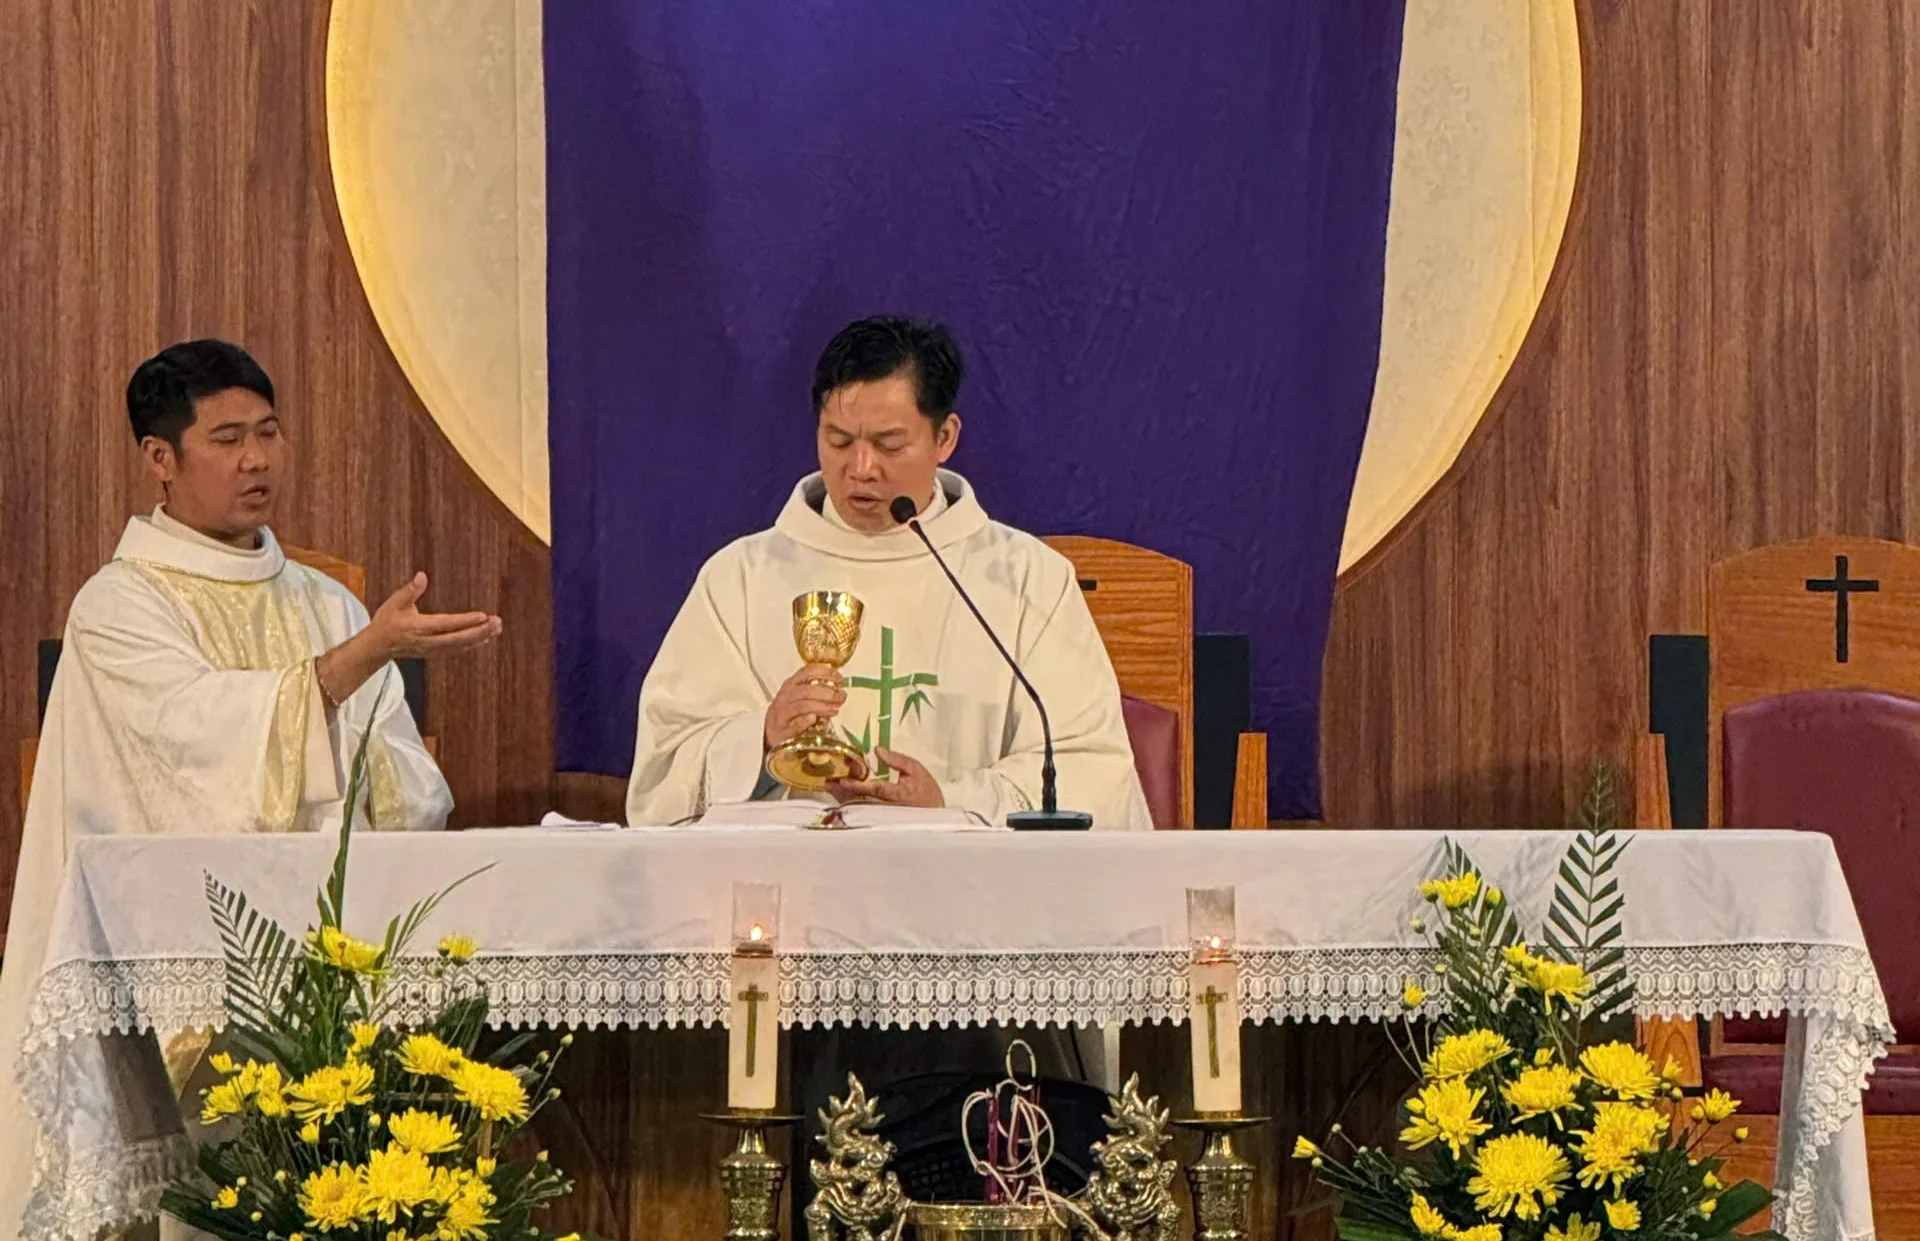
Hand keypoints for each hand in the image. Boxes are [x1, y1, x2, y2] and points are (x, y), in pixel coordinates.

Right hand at [315, 572, 499, 708]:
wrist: (378, 647)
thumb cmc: (387, 621)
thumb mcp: (394, 602)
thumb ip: (410, 590)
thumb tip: (422, 575)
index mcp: (418, 627)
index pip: (446, 624)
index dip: (465, 622)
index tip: (483, 616)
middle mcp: (427, 641)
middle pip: (458, 639)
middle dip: (479, 631)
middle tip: (497, 622)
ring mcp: (432, 649)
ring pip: (460, 646)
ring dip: (480, 638)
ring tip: (497, 628)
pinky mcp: (435, 653)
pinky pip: (457, 649)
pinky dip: (473, 644)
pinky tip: (486, 638)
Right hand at [765, 663, 845, 747]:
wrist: (768, 732)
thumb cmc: (789, 712)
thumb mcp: (799, 696)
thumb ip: (816, 691)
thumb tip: (839, 690)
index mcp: (791, 684)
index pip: (807, 672)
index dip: (824, 672)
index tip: (839, 678)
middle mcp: (786, 696)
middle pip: (807, 690)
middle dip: (827, 693)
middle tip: (841, 697)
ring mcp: (782, 713)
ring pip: (803, 706)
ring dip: (821, 707)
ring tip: (835, 710)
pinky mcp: (782, 730)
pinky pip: (794, 724)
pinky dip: (804, 721)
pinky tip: (814, 719)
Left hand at [829, 747, 943, 808]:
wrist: (934, 815)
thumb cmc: (926, 791)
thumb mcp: (916, 770)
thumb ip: (897, 760)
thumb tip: (877, 750)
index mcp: (898, 794)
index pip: (876, 789)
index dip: (859, 786)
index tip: (843, 781)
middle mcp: (888, 808)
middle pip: (861, 801)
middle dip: (843, 793)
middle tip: (828, 783)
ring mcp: (882, 816)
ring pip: (859, 808)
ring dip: (843, 798)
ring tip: (830, 787)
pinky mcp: (879, 820)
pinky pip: (861, 811)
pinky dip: (849, 803)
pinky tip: (840, 796)